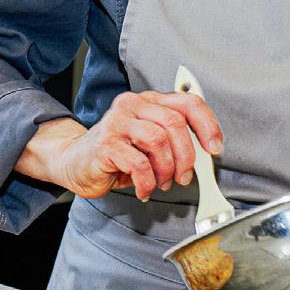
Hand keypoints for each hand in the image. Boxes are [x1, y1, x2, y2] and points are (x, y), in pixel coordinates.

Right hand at [16, 91, 222, 201]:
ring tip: (161, 182)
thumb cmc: (116, 154)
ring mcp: (117, 122)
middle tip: (184, 176)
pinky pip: (139, 163)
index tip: (215, 148)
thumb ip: (173, 141)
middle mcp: (132, 105)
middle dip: (186, 156)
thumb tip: (204, 155)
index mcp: (147, 101)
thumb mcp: (148, 143)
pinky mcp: (106, 144)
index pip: (187, 103)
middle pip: (174, 123)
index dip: (207, 125)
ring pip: (158, 141)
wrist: (75, 162)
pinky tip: (144, 188)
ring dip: (166, 170)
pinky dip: (147, 182)